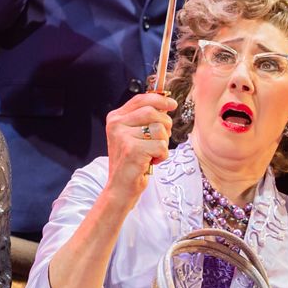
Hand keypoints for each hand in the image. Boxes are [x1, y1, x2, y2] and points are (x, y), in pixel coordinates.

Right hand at [102, 92, 175, 206]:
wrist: (120, 187)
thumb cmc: (131, 162)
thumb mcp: (132, 135)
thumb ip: (143, 119)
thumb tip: (165, 103)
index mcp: (115, 118)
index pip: (140, 99)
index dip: (159, 99)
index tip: (172, 104)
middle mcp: (116, 125)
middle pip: (152, 112)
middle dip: (165, 125)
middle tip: (161, 138)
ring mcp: (123, 137)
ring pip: (159, 129)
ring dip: (163, 143)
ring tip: (153, 152)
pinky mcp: (132, 150)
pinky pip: (161, 146)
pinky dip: (162, 155)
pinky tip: (152, 161)